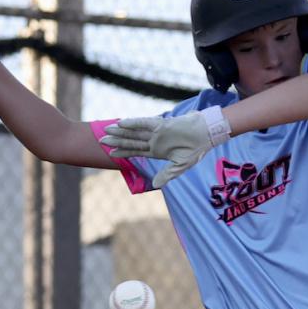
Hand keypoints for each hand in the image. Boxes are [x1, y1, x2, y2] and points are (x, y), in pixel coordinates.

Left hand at [100, 109, 228, 188]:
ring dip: (121, 131)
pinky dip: (133, 123)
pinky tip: (122, 123)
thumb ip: (167, 175)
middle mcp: (154, 140)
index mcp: (157, 150)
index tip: (110, 152)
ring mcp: (157, 131)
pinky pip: (145, 123)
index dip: (123, 151)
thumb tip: (156, 185)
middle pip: (131, 140)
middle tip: (100, 140)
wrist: (207, 134)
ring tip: (106, 129)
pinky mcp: (162, 124)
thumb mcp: (180, 166)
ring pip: (135, 131)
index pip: (136, 151)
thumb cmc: (196, 149)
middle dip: (116, 140)